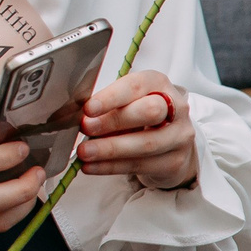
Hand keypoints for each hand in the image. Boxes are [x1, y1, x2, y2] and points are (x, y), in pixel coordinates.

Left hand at [77, 70, 198, 190]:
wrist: (168, 144)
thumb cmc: (138, 116)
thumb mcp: (122, 103)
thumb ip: (102, 106)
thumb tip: (70, 116)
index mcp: (157, 83)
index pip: (135, 86)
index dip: (111, 97)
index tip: (88, 109)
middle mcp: (175, 107)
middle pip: (149, 112)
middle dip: (114, 121)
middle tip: (86, 128)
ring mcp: (179, 136)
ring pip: (146, 144)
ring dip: (110, 149)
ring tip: (84, 152)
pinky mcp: (175, 161)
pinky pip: (141, 165)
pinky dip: (112, 167)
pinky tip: (91, 167)